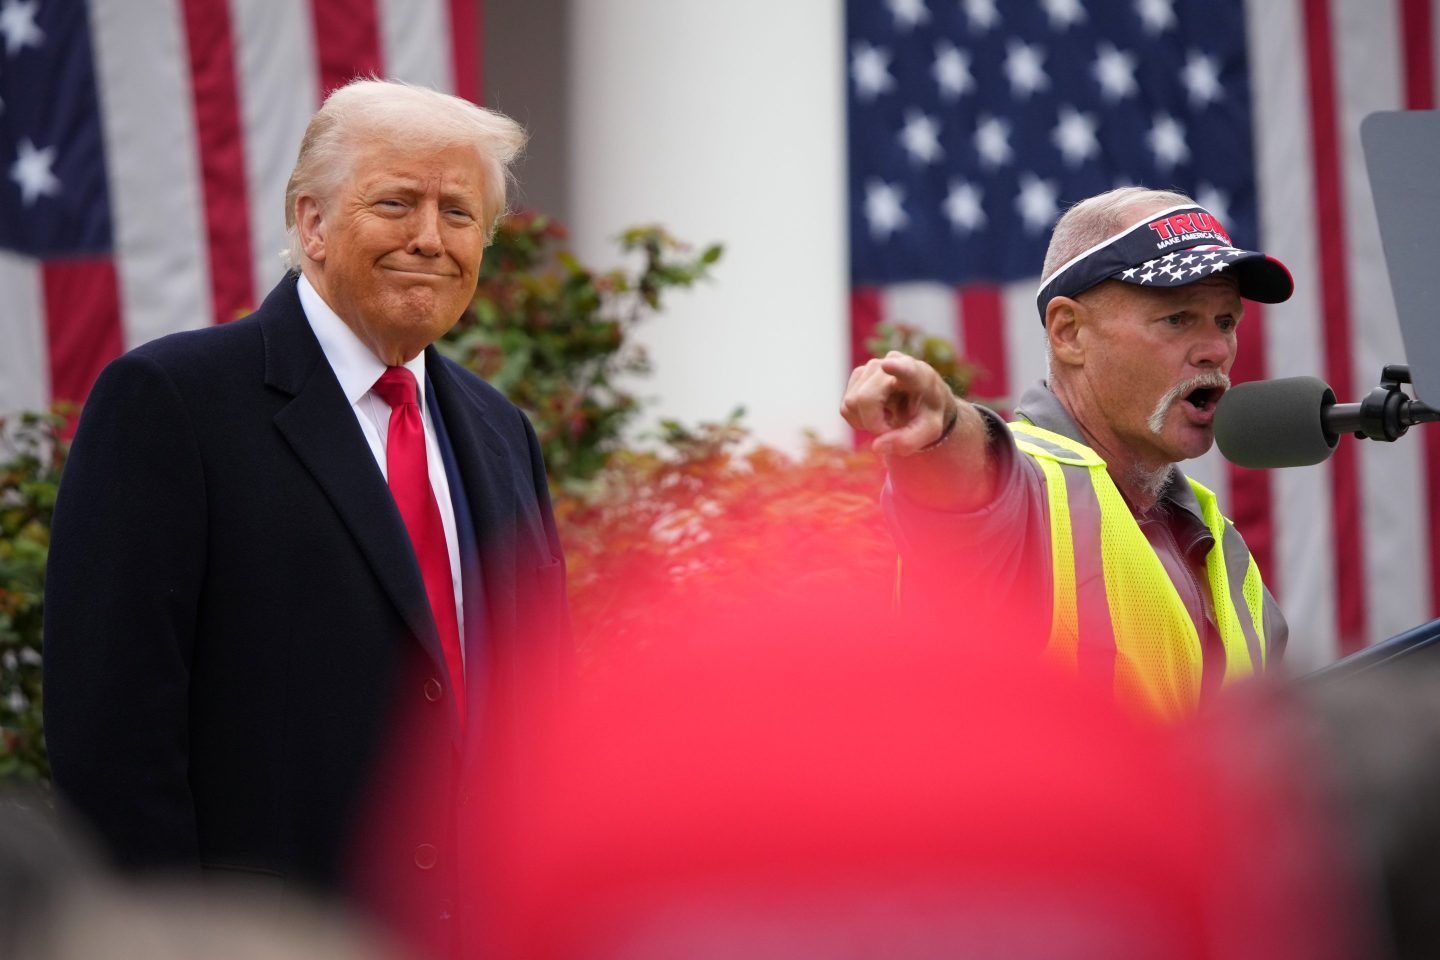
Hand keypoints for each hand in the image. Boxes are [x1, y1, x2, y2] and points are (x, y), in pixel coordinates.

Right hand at [841, 352, 958, 457]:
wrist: (921, 399)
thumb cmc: (926, 413)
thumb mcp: (929, 431)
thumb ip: (908, 441)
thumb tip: (877, 446)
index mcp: (918, 375)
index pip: (906, 369)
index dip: (896, 367)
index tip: (888, 365)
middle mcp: (892, 362)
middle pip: (865, 398)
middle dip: (873, 423)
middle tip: (891, 428)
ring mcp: (871, 367)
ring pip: (850, 404)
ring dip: (865, 421)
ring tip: (887, 417)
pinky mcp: (857, 374)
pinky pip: (845, 407)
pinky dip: (858, 419)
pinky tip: (876, 413)